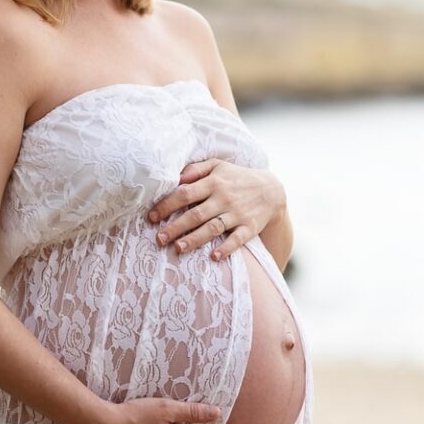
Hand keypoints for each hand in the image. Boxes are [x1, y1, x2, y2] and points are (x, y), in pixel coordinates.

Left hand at [147, 159, 285, 261]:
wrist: (272, 190)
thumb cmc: (237, 178)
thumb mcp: (218, 166)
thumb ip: (196, 169)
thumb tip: (175, 177)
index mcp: (213, 182)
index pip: (185, 194)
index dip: (167, 205)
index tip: (151, 217)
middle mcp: (223, 198)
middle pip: (195, 214)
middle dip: (175, 227)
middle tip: (159, 239)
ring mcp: (237, 213)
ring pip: (213, 228)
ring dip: (195, 239)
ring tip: (178, 249)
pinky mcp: (250, 227)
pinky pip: (237, 239)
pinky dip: (226, 248)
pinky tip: (214, 257)